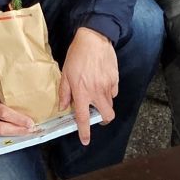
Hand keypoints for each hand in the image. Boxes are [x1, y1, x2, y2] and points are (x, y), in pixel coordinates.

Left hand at [56, 26, 119, 144]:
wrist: (94, 38)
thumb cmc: (77, 55)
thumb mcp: (65, 73)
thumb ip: (64, 92)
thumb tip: (64, 107)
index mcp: (82, 92)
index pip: (83, 118)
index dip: (85, 132)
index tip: (85, 141)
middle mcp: (96, 92)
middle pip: (106, 116)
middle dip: (102, 120)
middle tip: (96, 117)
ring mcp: (108, 86)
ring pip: (110, 104)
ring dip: (104, 104)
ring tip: (96, 95)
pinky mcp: (115, 79)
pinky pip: (113, 92)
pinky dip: (108, 92)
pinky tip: (102, 83)